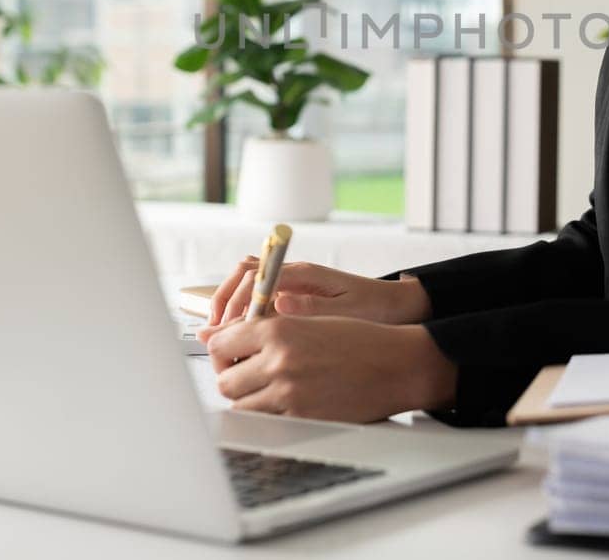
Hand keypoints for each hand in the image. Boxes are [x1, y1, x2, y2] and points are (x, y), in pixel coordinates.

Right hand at [203, 257, 430, 328]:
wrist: (397, 307)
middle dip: (224, 300)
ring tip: (218, 334)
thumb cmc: (375, 310)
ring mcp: (293, 283)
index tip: (224, 325)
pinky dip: (243, 311)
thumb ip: (313, 309)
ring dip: (229, 304)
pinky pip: (259, 296)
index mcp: (306, 274)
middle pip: (244, 274)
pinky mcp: (294, 296)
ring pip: (247, 282)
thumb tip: (279, 303)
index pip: (257, 277)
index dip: (236, 302)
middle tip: (211, 331)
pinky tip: (238, 335)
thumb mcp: (348, 313)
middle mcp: (295, 274)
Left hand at [205, 315, 456, 421]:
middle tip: (247, 376)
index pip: (220, 343)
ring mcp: (288, 392)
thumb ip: (269, 329)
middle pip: (224, 379)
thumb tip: (226, 336)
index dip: (221, 352)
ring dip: (248, 399)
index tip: (229, 356)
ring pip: (240, 405)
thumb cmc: (359, 339)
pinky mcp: (301, 417)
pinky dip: (268, 414)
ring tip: (268, 390)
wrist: (396, 364)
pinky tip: (286, 403)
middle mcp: (278, 360)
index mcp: (278, 329)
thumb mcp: (310, 320)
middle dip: (232, 378)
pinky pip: (265, 421)